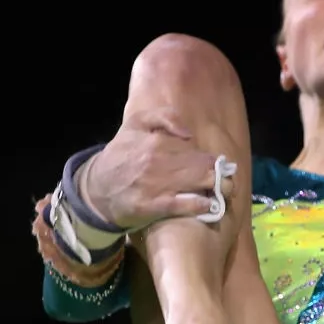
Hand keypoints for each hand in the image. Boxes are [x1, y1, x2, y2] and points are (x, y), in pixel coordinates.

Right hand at [80, 108, 230, 229]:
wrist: (96, 188)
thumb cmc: (120, 155)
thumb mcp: (135, 124)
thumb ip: (162, 117)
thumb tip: (188, 133)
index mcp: (158, 141)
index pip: (197, 150)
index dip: (212, 159)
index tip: (221, 166)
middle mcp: (159, 161)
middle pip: (203, 166)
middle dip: (221, 174)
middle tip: (228, 180)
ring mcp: (156, 185)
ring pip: (199, 183)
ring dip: (218, 188)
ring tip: (226, 192)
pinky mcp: (153, 206)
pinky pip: (184, 204)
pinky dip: (200, 205)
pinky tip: (209, 205)